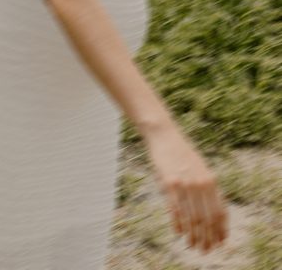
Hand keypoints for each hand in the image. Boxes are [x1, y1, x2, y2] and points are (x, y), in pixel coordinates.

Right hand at [145, 122, 227, 253]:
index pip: (220, 212)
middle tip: (205, 249)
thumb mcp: (200, 168)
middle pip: (207, 218)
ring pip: (192, 218)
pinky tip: (179, 233)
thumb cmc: (182, 153)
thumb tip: (214, 213)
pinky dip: (178, 224)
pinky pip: (176, 210)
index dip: (221, 230)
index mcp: (211, 180)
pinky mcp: (169, 183)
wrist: (164, 135)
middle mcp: (200, 183)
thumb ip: (207, 188)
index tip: (220, 243)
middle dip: (208, 237)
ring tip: (193, 245)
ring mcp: (185, 183)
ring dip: (193, 235)